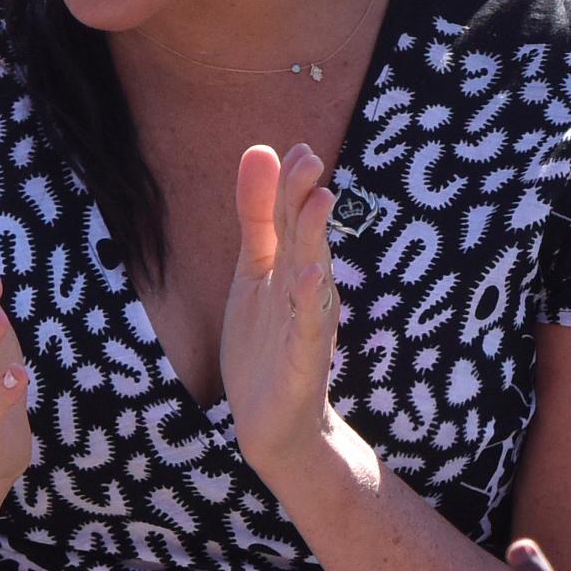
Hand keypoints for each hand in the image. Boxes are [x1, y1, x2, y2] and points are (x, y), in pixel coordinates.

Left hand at [221, 143, 346, 488]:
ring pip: (311, 275)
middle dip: (304, 199)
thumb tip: (260, 150)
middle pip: (305, 238)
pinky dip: (308, 303)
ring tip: (317, 202)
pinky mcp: (304, 361)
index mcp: (292, 265)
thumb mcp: (253, 271)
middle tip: (310, 159)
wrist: (272, 423)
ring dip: (314, 240)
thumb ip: (257, 215)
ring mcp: (307, 324)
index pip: (290, 217)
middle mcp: (306, 289)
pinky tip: (306, 278)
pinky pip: (307, 328)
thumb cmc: (265, 343)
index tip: (296, 147)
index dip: (290, 183)